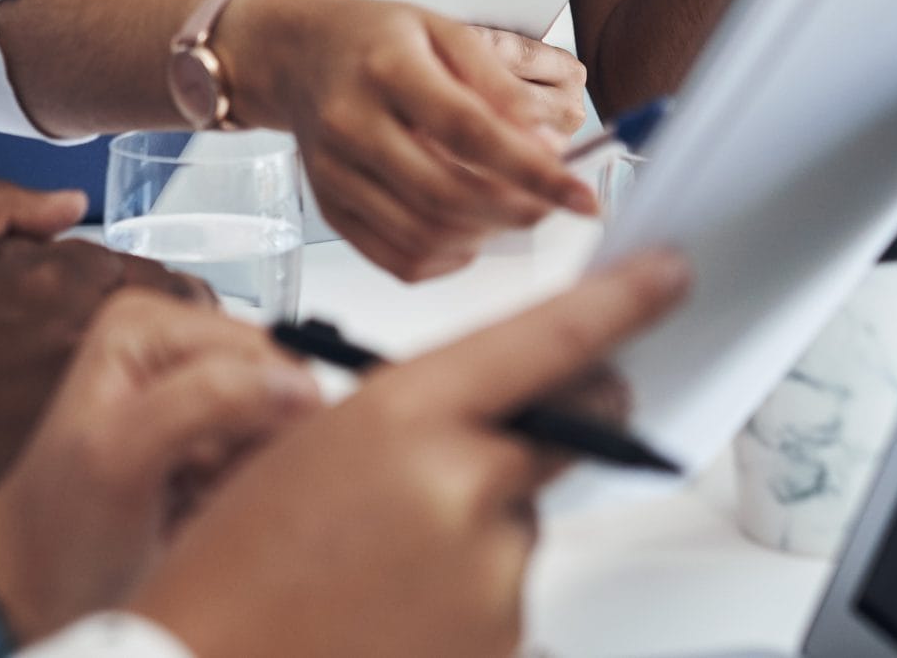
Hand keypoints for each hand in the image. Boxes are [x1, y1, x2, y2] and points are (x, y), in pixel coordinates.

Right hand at [0, 181, 206, 509]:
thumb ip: (4, 204)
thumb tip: (72, 202)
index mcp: (49, 283)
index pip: (135, 263)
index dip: (122, 271)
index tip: (103, 286)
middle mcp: (77, 339)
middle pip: (169, 309)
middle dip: (164, 305)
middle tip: (147, 316)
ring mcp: (84, 398)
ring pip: (158, 362)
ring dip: (154, 353)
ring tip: (126, 361)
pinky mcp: (77, 447)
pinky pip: (133, 414)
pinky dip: (134, 404)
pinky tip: (103, 408)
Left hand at [0, 291, 319, 641]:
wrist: (35, 586)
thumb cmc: (60, 527)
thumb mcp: (122, 455)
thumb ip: (205, 400)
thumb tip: (294, 382)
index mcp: (146, 321)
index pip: (263, 348)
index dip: (275, 408)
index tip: (241, 464)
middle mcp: (171, 345)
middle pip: (275, 384)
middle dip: (254, 446)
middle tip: (200, 486)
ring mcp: (190, 391)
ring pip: (277, 425)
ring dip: (248, 474)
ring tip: (190, 500)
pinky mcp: (205, 436)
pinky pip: (262, 457)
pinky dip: (242, 491)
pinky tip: (195, 508)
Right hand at [128, 250, 691, 657]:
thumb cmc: (230, 565)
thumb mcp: (309, 448)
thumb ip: (412, 417)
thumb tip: (483, 415)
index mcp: (408, 415)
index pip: (549, 340)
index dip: (624, 301)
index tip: (667, 275)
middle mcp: (467, 488)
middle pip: (571, 425)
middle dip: (558, 418)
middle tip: (488, 441)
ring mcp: (494, 575)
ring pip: (523, 518)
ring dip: (479, 525)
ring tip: (375, 565)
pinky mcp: (505, 641)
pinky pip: (504, 592)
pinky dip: (463, 592)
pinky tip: (388, 609)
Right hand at [217, 0, 599, 281]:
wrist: (296, 56)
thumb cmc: (371, 40)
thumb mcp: (441, 30)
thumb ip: (495, 83)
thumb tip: (543, 141)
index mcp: (387, 69)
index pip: (470, 132)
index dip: (534, 171)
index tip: (582, 195)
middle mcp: (353, 124)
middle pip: (448, 194)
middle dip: (518, 209)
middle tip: (552, 200)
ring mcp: (335, 173)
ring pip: (425, 235)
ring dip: (486, 234)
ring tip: (510, 207)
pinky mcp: (330, 207)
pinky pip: (396, 258)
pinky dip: (446, 258)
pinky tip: (467, 232)